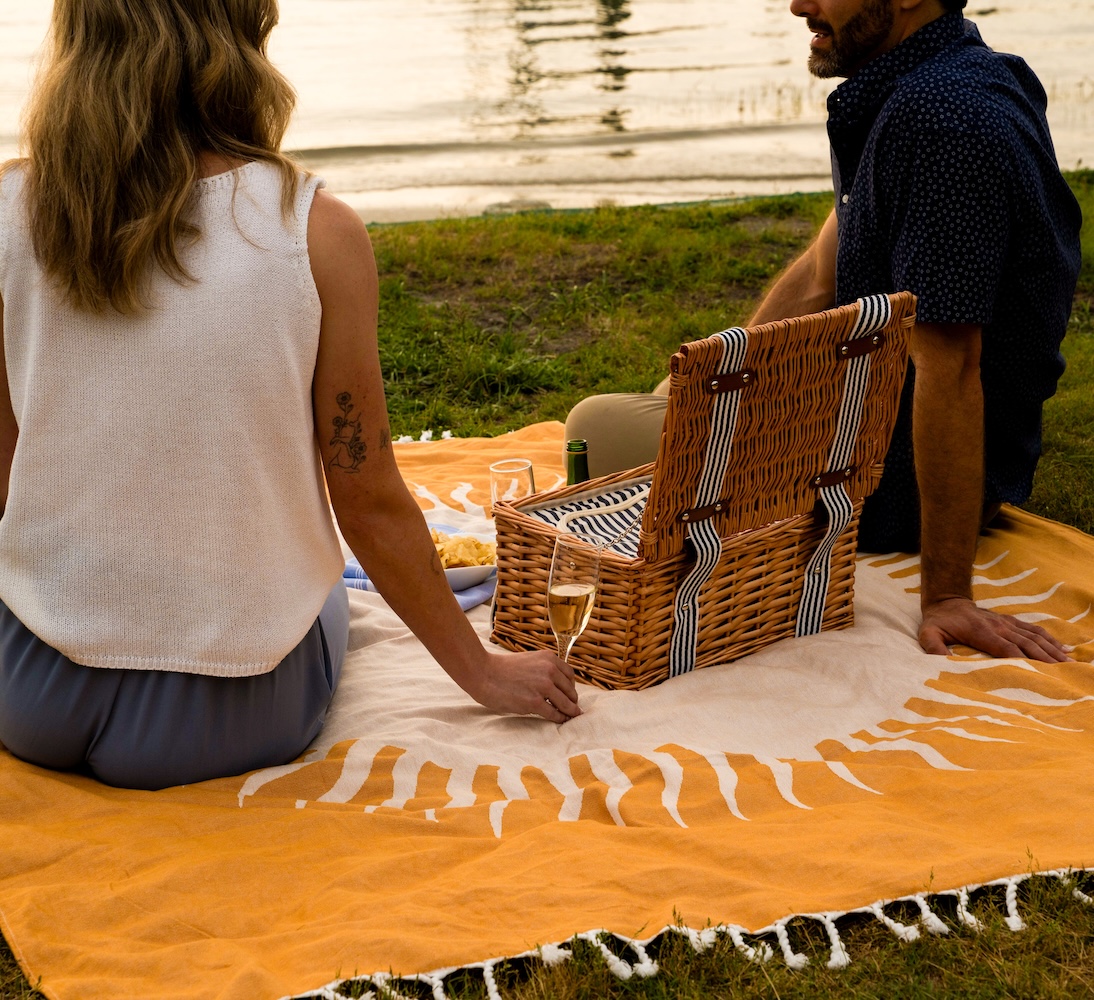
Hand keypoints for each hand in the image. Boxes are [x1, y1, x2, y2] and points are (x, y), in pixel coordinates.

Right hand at [467, 650, 582, 722]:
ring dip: (569, 712)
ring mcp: (543, 686)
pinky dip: (559, 719)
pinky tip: (558, 720)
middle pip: (570, 691)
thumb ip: (544, 670)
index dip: (570, 687)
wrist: (483, 673)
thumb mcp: (529, 661)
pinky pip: (554, 714)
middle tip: (571, 709)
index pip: (570, 675)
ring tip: (569, 717)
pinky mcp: (535, 702)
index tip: (569, 695)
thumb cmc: (503, 669)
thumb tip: (557, 686)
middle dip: (571, 701)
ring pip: (566, 703)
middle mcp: (550, 670)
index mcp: (549, 658)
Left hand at [919, 597, 1070, 661]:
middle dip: (1046, 658)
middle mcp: (998, 626)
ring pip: (1034, 636)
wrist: (945, 600)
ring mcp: (1006, 622)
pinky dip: (1049, 638)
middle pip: (1027, 644)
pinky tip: (1062, 648)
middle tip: (1065, 672)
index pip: (1007, 648)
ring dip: (1052, 649)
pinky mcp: (1009, 621)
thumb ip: (933, 647)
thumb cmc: (938, 622)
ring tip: (1070, 662)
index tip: (1041, 673)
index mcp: (982, 632)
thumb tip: (942, 661)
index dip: (1024, 660)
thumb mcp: (928, 633)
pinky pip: (1032, 629)